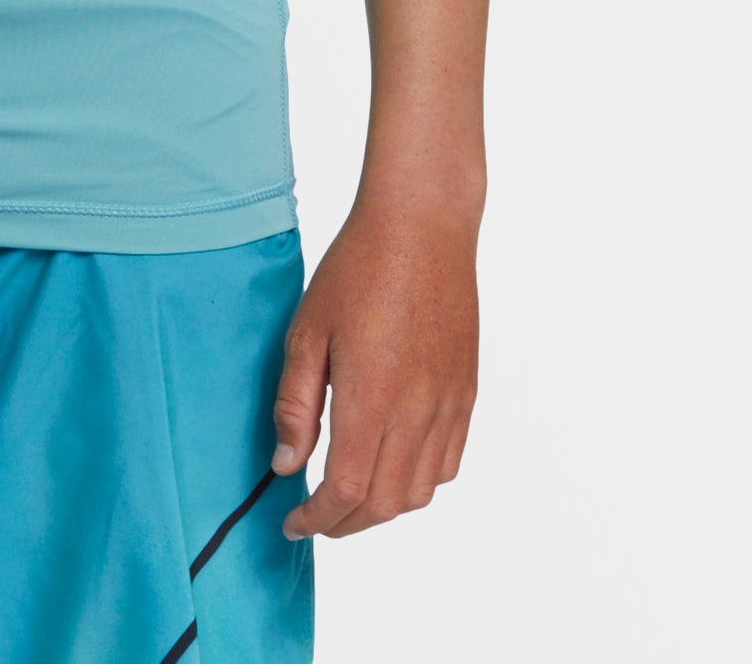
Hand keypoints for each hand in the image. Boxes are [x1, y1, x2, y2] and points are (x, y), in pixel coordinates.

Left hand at [270, 196, 478, 538]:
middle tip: (314, 518)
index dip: (317, 519)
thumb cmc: (358, 270)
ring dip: (383, 509)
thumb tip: (286, 464)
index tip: (293, 523)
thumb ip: (296, 405)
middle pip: (384, 504)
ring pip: (420, 492)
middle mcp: (416, 413)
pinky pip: (448, 463)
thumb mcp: (307, 332)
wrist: (422, 227)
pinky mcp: (465, 393)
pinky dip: (419, 482)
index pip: (345, 492)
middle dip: (345, 524)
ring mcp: (448, 405)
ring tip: (350, 497)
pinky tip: (393, 467)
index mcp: (371, 400)